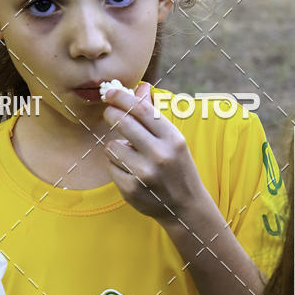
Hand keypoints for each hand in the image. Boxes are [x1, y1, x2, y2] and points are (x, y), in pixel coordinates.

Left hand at [102, 82, 206, 222]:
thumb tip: (141, 87)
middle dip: (111, 114)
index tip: (110, 92)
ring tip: (127, 152)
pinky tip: (130, 171)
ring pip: (112, 146)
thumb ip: (153, 115)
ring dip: (115, 146)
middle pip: (123, 122)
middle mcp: (160, 155)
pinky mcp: (131, 189)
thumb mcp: (173, 141)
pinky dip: (116, 165)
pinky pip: (111, 166)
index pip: (141, 109)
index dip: (122, 97)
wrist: (185, 207)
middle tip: (109, 113)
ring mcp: (144, 174)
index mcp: (173, 139)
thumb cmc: (177, 168)